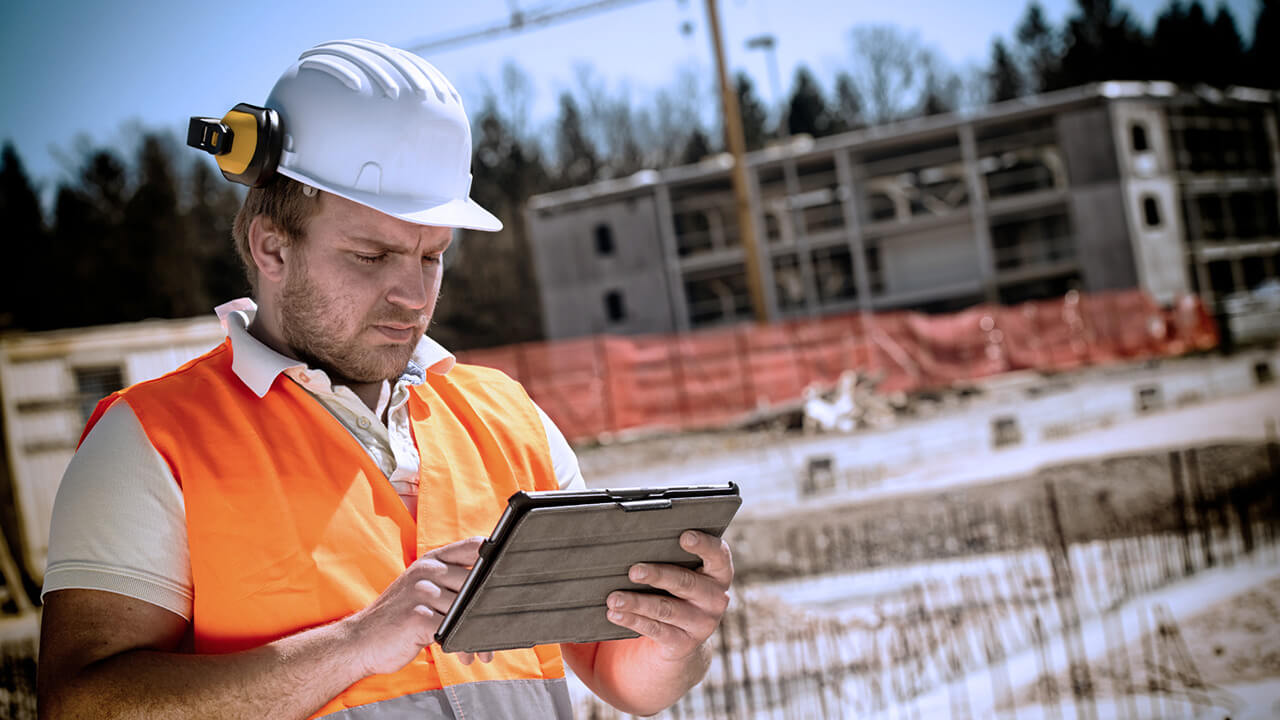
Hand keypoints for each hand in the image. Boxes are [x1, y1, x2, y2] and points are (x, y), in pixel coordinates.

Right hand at [344, 536, 494, 675]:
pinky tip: (466, 655)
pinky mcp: (419, 618)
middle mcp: (428, 571)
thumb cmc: (396, 616)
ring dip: (480, 634)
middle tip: (501, 627)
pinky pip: (454, 631)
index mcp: (431, 560)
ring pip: (468, 610)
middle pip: (477, 584)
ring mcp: (422, 593)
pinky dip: (464, 646)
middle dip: (491, 609)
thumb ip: (450, 581)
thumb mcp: (419, 587)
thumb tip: (491, 588)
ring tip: (483, 649)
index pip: (473, 547)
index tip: (511, 574)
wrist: (359, 641)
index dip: (497, 556)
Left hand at [605, 531, 733, 661]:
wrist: (684, 636)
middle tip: (634, 571)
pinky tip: (615, 614)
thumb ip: (670, 557)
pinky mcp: (684, 643)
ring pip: (666, 609)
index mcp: (719, 573)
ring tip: (614, 598)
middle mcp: (715, 598)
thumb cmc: (677, 590)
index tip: (684, 537)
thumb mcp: (683, 572)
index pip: (718, 554)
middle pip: (685, 582)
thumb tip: (635, 543)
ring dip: (637, 602)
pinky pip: (656, 630)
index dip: (704, 544)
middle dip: (658, 575)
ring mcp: (702, 623)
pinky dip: (633, 620)